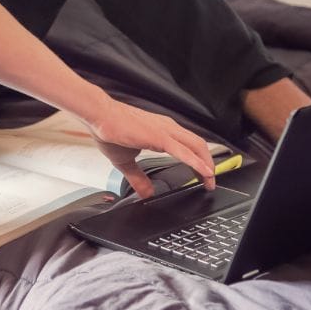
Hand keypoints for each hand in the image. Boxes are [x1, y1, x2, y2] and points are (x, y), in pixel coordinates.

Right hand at [85, 97, 216, 198]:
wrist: (99, 116)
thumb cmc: (110, 130)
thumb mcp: (126, 161)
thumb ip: (138, 177)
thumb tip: (146, 193)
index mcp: (162, 131)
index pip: (188, 145)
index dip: (199, 160)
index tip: (203, 175)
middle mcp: (168, 128)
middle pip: (198, 145)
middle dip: (208, 164)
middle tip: (211, 182)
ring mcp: (165, 131)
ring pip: (196, 146)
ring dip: (206, 164)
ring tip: (210, 179)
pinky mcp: (159, 136)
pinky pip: (183, 150)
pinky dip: (196, 162)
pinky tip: (203, 171)